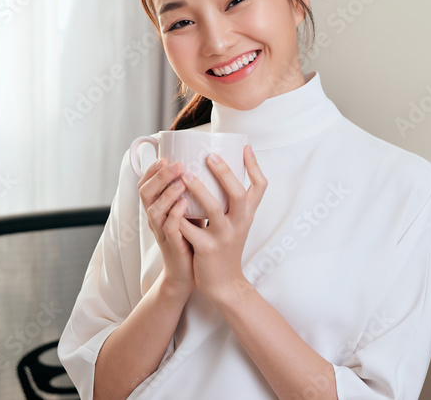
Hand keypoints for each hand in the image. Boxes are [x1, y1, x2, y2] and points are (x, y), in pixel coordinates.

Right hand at [138, 158, 193, 295]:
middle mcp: (154, 217)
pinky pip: (168, 227)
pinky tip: (184, 202)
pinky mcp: (171, 244)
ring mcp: (161, 231)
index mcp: (157, 206)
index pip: (145, 183)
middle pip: (146, 192)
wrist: (191, 269)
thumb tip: (207, 163)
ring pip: (154, 209)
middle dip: (160, 176)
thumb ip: (191, 190)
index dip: (152, 169)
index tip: (165, 156)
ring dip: (167, 192)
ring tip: (182, 180)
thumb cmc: (192, 234)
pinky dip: (174, 213)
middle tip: (176, 164)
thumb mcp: (189, 208)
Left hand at [179, 145, 267, 303]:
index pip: (260, 186)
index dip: (254, 165)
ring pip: (213, 209)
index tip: (245, 147)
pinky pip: (191, 229)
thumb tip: (225, 170)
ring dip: (198, 190)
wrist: (224, 283)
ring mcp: (224, 236)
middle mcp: (240, 223)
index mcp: (247, 214)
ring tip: (185, 175)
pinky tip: (170, 204)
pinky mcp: (207, 248)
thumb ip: (234, 201)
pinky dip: (180, 216)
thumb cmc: (227, 246)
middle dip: (224, 172)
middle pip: (237, 193)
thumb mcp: (238, 223)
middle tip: (209, 155)